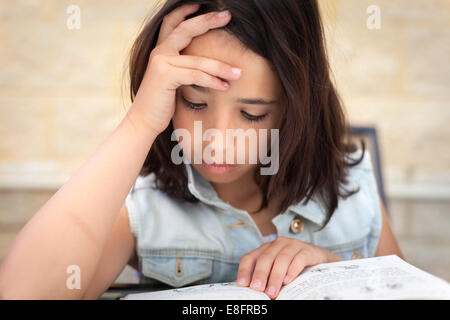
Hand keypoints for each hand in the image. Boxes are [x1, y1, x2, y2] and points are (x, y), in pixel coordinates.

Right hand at [128, 3, 242, 136]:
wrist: (144, 122)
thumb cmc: (161, 103)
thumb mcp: (173, 80)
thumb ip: (184, 68)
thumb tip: (206, 65)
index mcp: (160, 50)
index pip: (172, 22)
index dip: (185, 11)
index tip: (201, 4)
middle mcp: (159, 52)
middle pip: (186, 29)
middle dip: (208, 20)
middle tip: (228, 15)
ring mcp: (161, 62)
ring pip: (198, 60)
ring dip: (222, 67)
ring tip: (239, 73)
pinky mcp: (165, 75)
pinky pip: (196, 75)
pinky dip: (213, 81)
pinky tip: (225, 87)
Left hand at [235, 236, 342, 298]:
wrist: (322, 262)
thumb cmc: (295, 269)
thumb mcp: (277, 272)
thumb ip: (265, 278)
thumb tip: (250, 292)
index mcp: (266, 249)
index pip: (250, 257)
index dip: (244, 270)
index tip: (242, 284)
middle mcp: (278, 244)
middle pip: (265, 258)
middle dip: (260, 274)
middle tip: (257, 289)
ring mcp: (293, 245)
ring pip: (281, 259)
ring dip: (275, 276)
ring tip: (272, 292)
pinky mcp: (307, 250)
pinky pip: (298, 259)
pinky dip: (292, 270)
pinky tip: (288, 281)